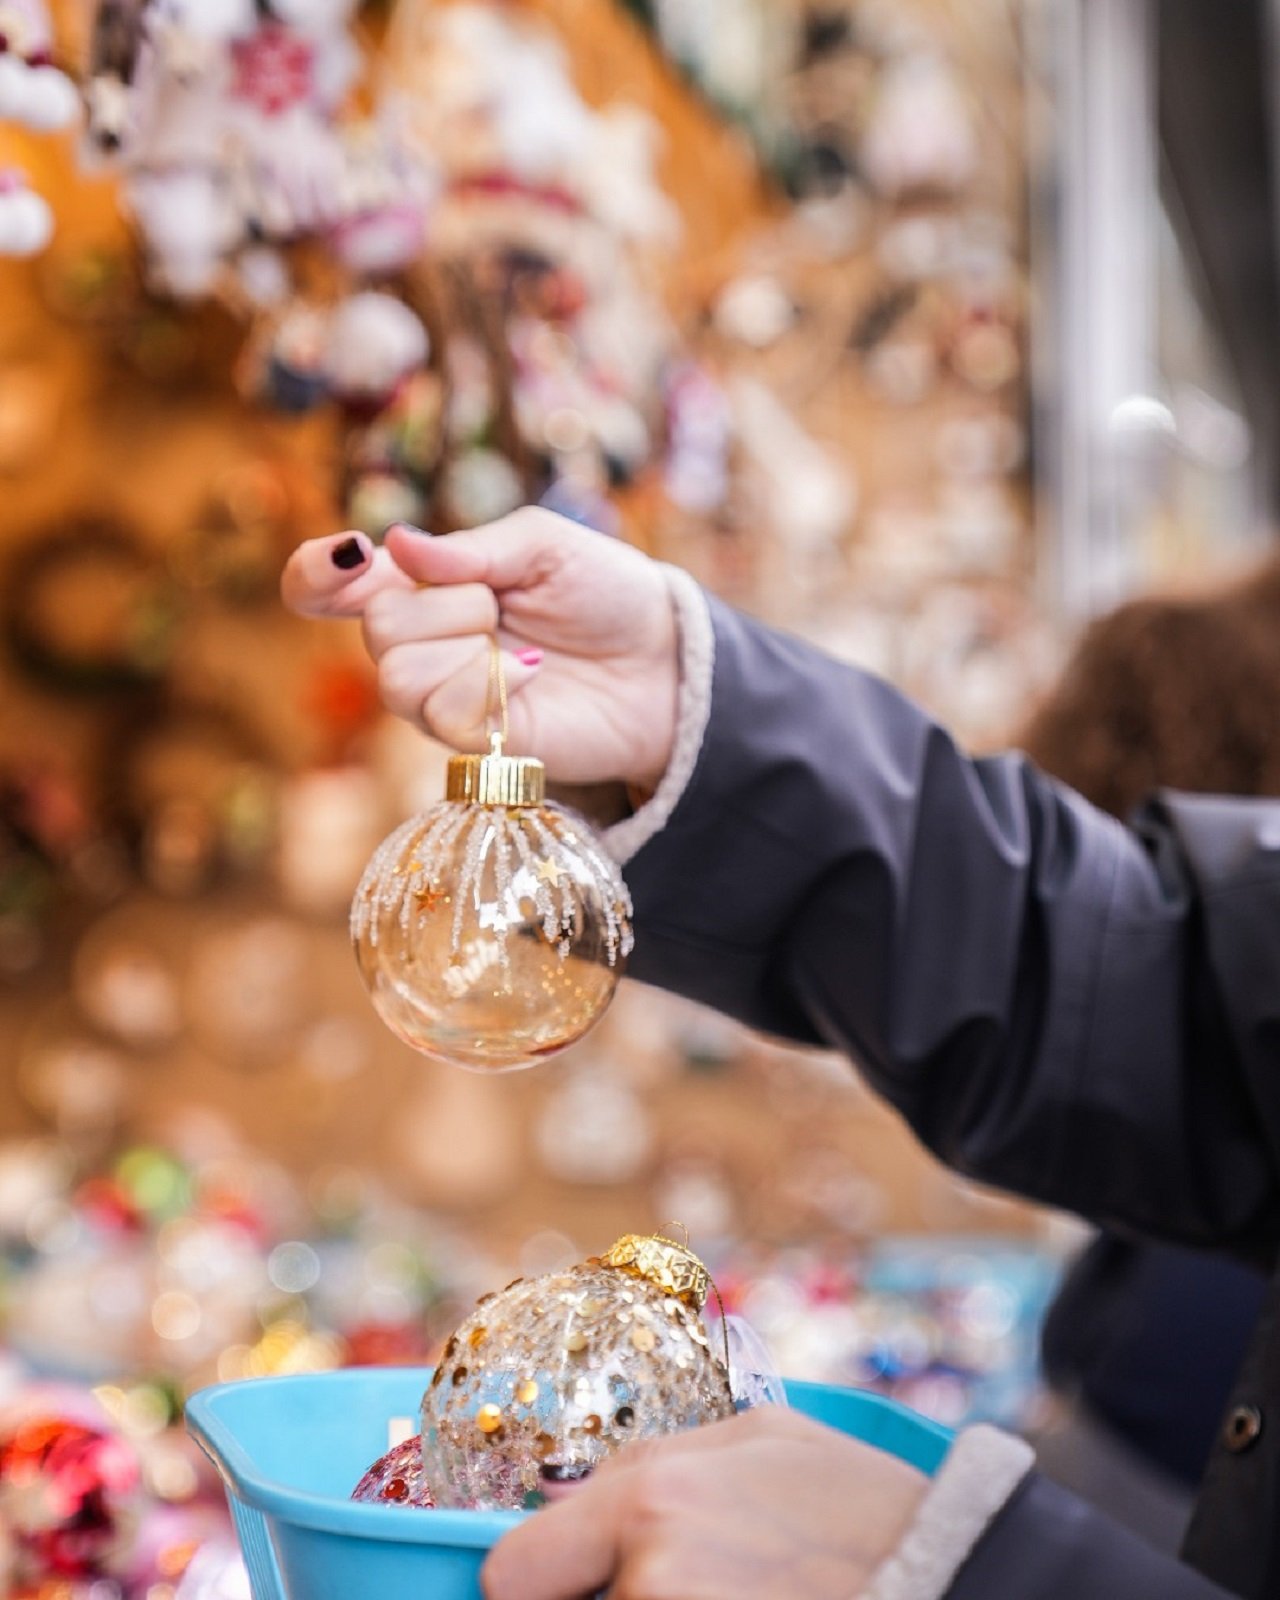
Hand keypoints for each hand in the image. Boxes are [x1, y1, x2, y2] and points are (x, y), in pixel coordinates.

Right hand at [279, 510, 679, 789]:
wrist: (662, 661)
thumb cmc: (605, 594)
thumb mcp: (543, 545)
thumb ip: (469, 550)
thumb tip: (394, 546)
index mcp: (424, 585)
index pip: (331, 586)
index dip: (315, 574)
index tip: (344, 558)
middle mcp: (422, 644)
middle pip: (376, 628)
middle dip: (442, 606)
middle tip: (499, 606)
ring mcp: (443, 698)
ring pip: (398, 675)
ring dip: (465, 649)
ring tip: (518, 645)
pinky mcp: (473, 744)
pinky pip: (443, 713)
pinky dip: (491, 686)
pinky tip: (531, 677)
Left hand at [481, 1406, 926, 1599]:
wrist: (955, 1579)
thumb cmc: (858, 1506)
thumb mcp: (756, 1438)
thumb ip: (645, 1465)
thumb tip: (561, 1508)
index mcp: (652, 1504)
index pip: (513, 1575)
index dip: (533, 1579)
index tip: (559, 1581)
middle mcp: (654, 1585)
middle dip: (602, 1598)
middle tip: (681, 1579)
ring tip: (733, 1594)